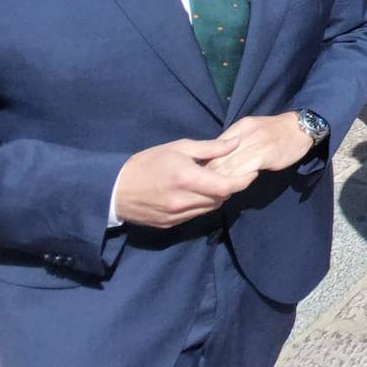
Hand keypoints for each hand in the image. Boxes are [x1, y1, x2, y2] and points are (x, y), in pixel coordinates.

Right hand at [112, 137, 252, 227]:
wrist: (115, 190)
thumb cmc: (148, 162)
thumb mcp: (179, 148)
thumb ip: (210, 148)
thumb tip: (236, 142)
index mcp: (187, 178)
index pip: (225, 186)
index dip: (243, 181)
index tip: (252, 173)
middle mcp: (183, 201)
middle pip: (221, 198)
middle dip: (231, 187)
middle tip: (235, 174)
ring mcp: (177, 215)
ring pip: (210, 208)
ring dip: (218, 197)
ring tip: (216, 182)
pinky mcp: (170, 225)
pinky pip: (196, 215)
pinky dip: (203, 205)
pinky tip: (199, 194)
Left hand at [204, 113, 313, 180]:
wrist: (302, 128)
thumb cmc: (276, 132)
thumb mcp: (252, 130)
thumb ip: (234, 143)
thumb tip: (215, 160)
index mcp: (238, 128)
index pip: (213, 148)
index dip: (206, 165)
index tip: (202, 177)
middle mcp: (244, 134)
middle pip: (218, 158)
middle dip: (210, 176)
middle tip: (207, 189)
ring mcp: (255, 144)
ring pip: (229, 166)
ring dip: (222, 181)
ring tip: (219, 190)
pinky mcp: (266, 155)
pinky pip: (245, 171)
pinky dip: (237, 180)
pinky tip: (236, 186)